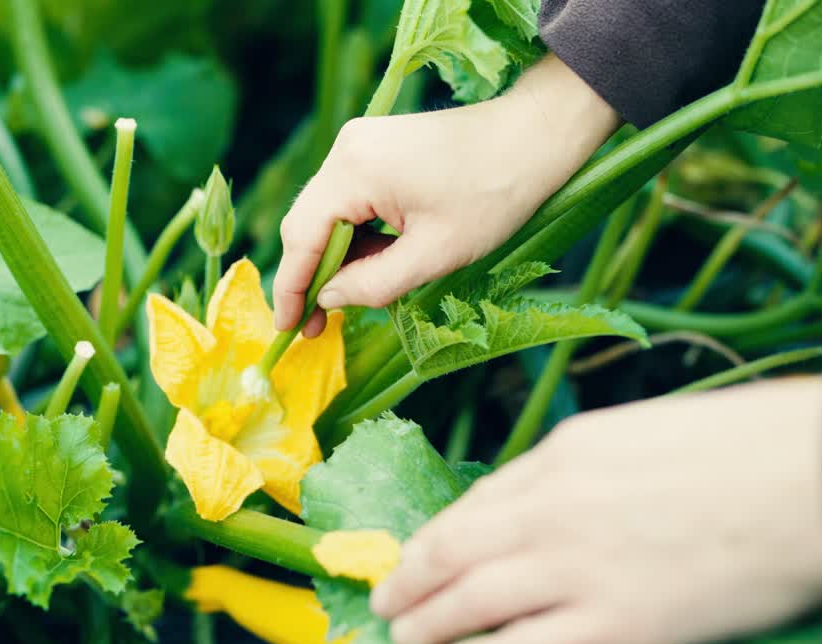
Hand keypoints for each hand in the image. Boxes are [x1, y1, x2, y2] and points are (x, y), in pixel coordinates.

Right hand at [273, 54, 619, 336]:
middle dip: (310, 275)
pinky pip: (346, 198)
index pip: (301, 236)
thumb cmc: (494, 194)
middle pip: (306, 222)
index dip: (291, 288)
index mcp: (355, 171)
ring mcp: (358, 144)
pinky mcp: (373, 147)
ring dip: (335, 256)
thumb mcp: (434, 254)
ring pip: (325, 212)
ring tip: (354, 296)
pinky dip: (353, 233)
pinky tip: (373, 260)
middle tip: (319, 323)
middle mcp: (346, 149)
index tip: (288, 329)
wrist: (532, 135)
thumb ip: (373, 284)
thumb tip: (328, 300)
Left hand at [370, 377, 821, 643]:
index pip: (477, 501)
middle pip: (454, 548)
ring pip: (468, 599)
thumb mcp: (641, 434)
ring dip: (423, 621)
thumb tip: (544, 503)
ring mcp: (576, 567)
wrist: (814, 479)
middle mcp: (552, 509)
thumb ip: (583, 468)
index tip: (415, 554)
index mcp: (563, 455)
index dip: (436, 535)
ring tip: (398, 636)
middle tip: (385, 599)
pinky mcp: (611, 624)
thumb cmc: (746, 448)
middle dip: (409, 578)